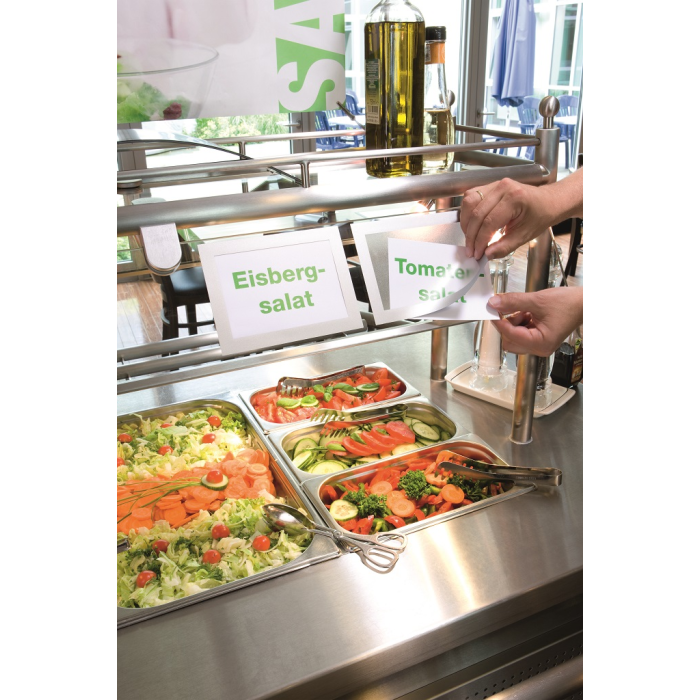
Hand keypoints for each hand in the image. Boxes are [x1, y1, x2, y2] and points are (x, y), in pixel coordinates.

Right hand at [460, 168, 582, 259]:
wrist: (548, 201)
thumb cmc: (539, 216)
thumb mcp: (524, 235)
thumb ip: (504, 247)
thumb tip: (487, 255)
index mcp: (514, 199)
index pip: (489, 222)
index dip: (480, 240)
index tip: (476, 254)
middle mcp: (502, 188)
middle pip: (476, 213)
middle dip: (471, 235)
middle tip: (471, 250)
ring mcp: (495, 184)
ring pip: (469, 202)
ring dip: (466, 223)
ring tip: (470, 238)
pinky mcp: (490, 185)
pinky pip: (471, 197)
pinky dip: (468, 212)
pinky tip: (472, 225)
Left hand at [488, 287, 582, 356]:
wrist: (584, 303)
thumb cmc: (568, 304)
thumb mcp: (537, 300)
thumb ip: (513, 302)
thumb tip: (494, 303)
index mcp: (540, 343)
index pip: (510, 335)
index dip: (499, 322)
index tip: (491, 309)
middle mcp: (539, 348)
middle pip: (509, 341)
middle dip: (508, 323)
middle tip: (511, 308)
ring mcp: (539, 345)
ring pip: (514, 337)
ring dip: (514, 322)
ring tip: (527, 310)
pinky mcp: (539, 339)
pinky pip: (522, 333)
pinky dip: (521, 322)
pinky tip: (529, 312)